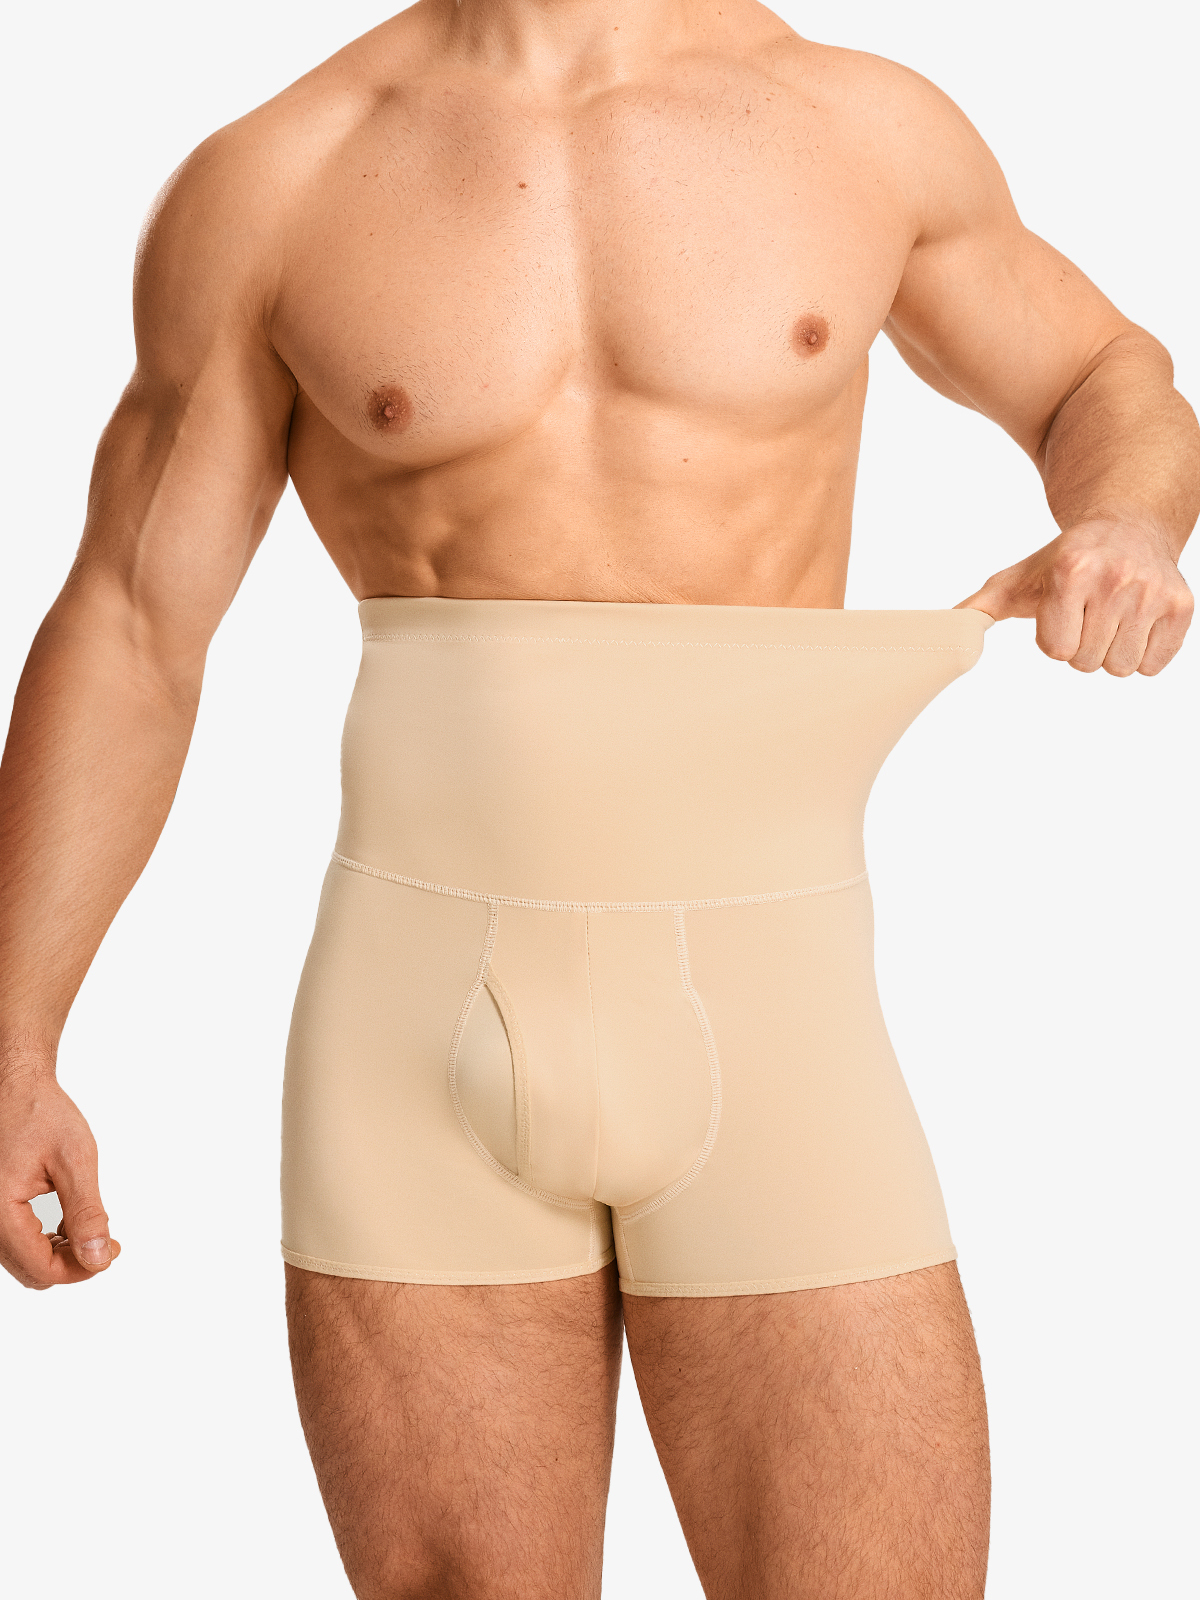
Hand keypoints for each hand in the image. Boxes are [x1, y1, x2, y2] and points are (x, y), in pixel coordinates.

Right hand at [0, 1062, 120, 1287]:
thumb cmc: (40, 1113)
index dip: (82, 1269)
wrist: (14, 1087)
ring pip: (23, 1260)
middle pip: (31, 1271)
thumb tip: (98, 1258)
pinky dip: (45, 1242)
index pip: (41, 1268)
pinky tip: (68, 1223)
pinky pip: (17, 1242)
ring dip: (59, 1255)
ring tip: (90, 1230)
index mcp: (0, 1209)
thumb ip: (86, 1212)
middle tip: (106, 1242)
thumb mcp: (74, 1159)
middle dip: (72, 1264)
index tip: (112, 1250)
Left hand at [957, 519, 1193, 674]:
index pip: (1055, 650)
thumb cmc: (1065, 561)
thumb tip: (943, 633)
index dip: (1054, 638)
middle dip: (1081, 645)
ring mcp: (1152, 593)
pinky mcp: (1182, 607)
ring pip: (1119, 668)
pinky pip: (1153, 666)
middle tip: (1089, 613)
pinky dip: (1143, 654)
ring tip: (1111, 617)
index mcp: (1071, 571)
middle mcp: (1115, 579)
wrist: (1127, 527)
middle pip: (1086, 663)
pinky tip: (1136, 623)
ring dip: (1110, 652)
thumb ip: (979, 608)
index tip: (1062, 611)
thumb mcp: (1018, 579)